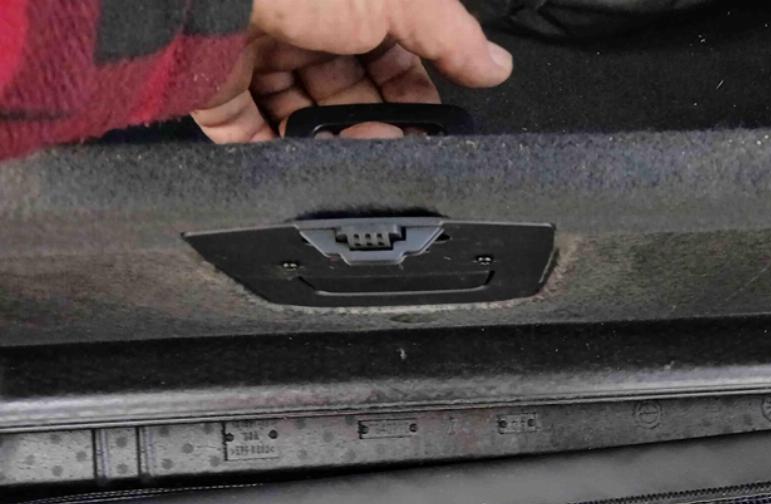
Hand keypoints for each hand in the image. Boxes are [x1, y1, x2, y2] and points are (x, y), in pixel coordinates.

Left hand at [192, 0, 511, 142]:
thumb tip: (496, 63)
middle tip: (392, 142)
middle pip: (351, 93)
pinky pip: (253, 139)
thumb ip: (450, 34)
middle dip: (377, 123)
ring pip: (307, 120)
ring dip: (336, 144)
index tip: (431, 125)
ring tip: (352, 151)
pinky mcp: (217, 94)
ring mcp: (256, 59)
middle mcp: (300, 26)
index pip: (391, 57)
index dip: (414, 94)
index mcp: (346, 3)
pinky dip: (283, 158)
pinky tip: (308, 164)